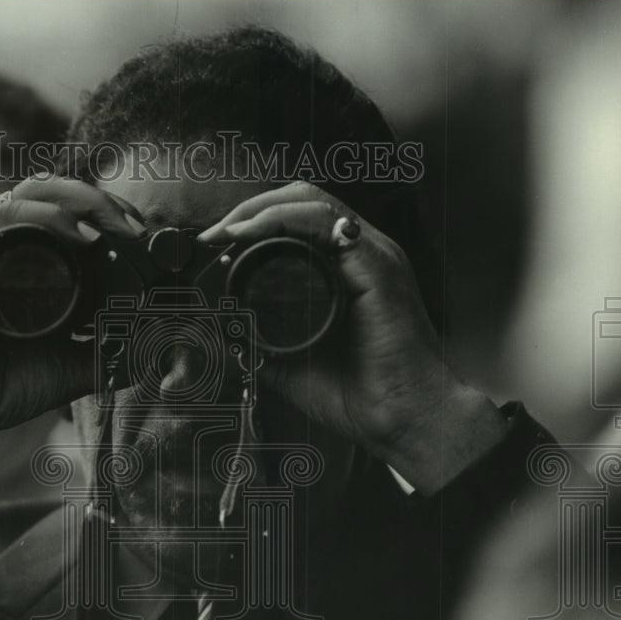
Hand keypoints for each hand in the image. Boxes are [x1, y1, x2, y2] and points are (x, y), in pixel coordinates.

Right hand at [0, 176, 143, 492]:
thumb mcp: (71, 365)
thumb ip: (108, 353)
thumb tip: (153, 349)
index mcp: (30, 263)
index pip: (74, 214)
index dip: (112, 215)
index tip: (146, 239)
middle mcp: (9, 247)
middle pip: (61, 196)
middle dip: (107, 204)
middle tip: (139, 231)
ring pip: (38, 193)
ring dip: (86, 201)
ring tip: (119, 226)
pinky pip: (11, 215)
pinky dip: (52, 218)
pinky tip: (84, 237)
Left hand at [199, 181, 508, 493]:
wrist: (406, 420)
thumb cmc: (367, 396)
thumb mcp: (297, 366)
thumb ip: (266, 348)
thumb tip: (230, 340)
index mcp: (352, 268)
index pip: (301, 217)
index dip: (255, 219)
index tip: (216, 243)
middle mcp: (366, 254)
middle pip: (303, 199)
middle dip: (251, 207)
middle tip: (214, 235)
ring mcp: (375, 256)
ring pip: (312, 202)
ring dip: (261, 209)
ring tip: (227, 232)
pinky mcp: (378, 269)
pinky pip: (327, 225)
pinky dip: (282, 221)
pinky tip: (252, 236)